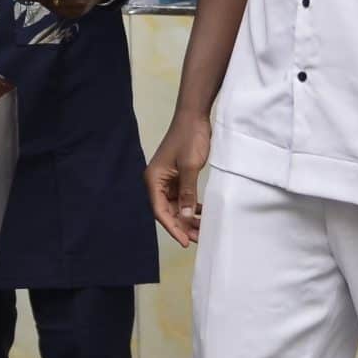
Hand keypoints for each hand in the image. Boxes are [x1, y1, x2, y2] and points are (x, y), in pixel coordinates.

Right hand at [146, 115, 210, 246]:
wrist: (194, 116)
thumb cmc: (189, 138)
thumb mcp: (189, 167)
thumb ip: (187, 193)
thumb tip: (185, 217)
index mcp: (154, 180)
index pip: (160, 211)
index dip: (173, 228)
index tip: (185, 242)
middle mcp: (158, 182)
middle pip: (168, 211)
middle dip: (182, 226)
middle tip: (198, 239)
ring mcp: (168, 180)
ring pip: (176, 206)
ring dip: (188, 218)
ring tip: (203, 230)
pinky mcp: (178, 177)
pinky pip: (183, 198)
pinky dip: (192, 207)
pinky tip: (203, 214)